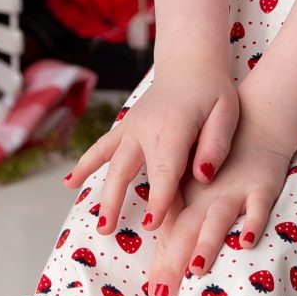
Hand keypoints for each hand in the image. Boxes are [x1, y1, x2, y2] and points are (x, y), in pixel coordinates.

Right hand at [62, 56, 240, 237]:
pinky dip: (85, 164)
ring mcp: (131, 128)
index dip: (159, 198)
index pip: (165, 169)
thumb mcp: (227, 112)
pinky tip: (69, 183)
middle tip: (111, 232)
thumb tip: (203, 176)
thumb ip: (216, 144)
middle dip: (120, 202)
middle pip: (130, 170)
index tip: (154, 225)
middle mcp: (146, 128)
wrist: (190, 63)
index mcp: (174, 126)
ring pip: (113, 164)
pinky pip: (102, 147)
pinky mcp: (125, 128)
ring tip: (101, 226)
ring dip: (104, 194)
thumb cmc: (213, 92)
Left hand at [138, 105, 296, 295]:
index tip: (152, 294)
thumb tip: (161, 257)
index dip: (160, 261)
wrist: (254, 122)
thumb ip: (180, 217)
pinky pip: (259, 206)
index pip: (169, 233)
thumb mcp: (195, 185)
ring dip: (207, 241)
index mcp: (188, 199)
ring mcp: (235, 191)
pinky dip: (254, 222)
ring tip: (197, 267)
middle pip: (186, 232)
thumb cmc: (219, 162)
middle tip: (161, 294)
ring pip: (218, 219)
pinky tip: (247, 242)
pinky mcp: (262, 186)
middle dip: (173, 263)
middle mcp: (207, 198)